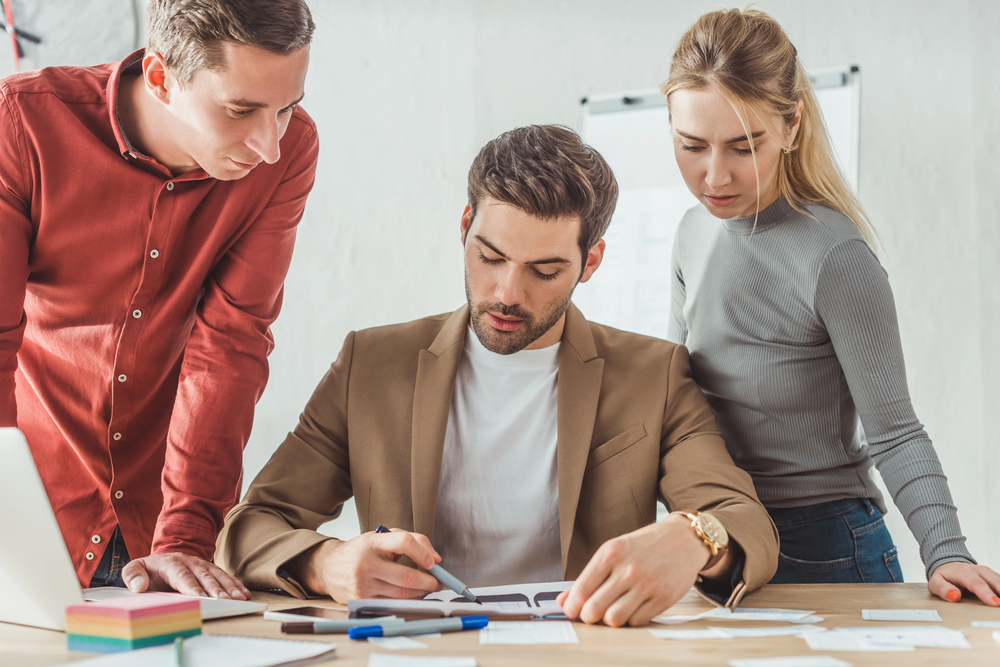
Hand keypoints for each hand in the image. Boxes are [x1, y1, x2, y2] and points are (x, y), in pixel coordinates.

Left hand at [122, 553, 249, 599]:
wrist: (161, 559)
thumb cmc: (148, 569)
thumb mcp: (134, 568)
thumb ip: (132, 575)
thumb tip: (139, 585)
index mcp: (170, 563)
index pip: (182, 575)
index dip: (191, 586)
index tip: (199, 597)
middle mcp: (189, 561)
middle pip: (204, 576)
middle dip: (215, 589)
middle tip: (224, 600)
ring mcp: (201, 564)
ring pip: (217, 575)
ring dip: (229, 587)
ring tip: (238, 597)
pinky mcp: (209, 569)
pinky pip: (224, 576)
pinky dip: (235, 584)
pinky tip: (243, 592)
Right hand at [287, 527, 443, 603]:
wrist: (328, 567)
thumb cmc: (360, 551)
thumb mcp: (381, 536)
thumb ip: (409, 539)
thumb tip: (434, 558)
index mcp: (372, 542)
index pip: (403, 543)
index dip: (423, 553)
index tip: (434, 562)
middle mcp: (366, 564)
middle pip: (407, 576)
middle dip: (429, 581)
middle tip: (439, 581)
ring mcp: (363, 585)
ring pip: (402, 594)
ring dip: (421, 593)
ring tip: (428, 588)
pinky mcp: (361, 600)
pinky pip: (392, 603)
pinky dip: (407, 601)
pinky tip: (412, 595)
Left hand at [557, 514, 721, 626]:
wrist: (683, 539)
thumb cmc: (645, 545)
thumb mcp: (613, 551)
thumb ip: (588, 576)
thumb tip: (564, 600)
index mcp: (611, 553)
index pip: (582, 589)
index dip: (572, 606)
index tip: (572, 611)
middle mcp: (628, 568)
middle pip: (595, 609)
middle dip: (588, 616)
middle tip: (591, 614)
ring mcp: (646, 584)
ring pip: (614, 619)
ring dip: (610, 619)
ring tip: (612, 610)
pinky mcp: (662, 598)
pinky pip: (636, 621)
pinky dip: (630, 619)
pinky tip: (632, 608)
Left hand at [928, 562, 999, 605]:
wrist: (949, 566)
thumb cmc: (945, 576)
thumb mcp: (935, 582)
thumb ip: (942, 589)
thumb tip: (954, 596)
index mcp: (963, 573)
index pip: (976, 583)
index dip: (986, 593)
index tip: (995, 603)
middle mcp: (978, 570)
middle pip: (993, 580)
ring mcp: (987, 573)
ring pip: (999, 579)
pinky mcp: (993, 577)